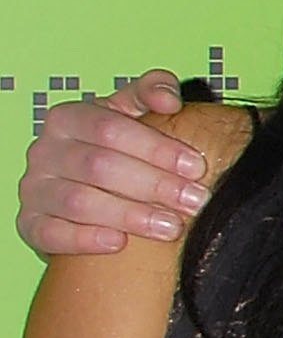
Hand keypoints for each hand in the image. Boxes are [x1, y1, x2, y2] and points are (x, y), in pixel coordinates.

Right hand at [17, 71, 205, 254]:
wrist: (84, 188)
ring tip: (171, 226)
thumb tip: (169, 99)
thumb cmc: (117, 148)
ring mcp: (34, 189)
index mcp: (68, 118)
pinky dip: (86, 239)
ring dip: (129, 215)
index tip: (196, 167)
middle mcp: (44, 151)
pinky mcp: (30, 224)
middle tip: (194, 201)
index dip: (156, 147)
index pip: (110, 128)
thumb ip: (150, 93)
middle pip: (99, 166)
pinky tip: (120, 243)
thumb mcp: (130, 113)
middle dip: (153, 184)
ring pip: (78, 201)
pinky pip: (52, 233)